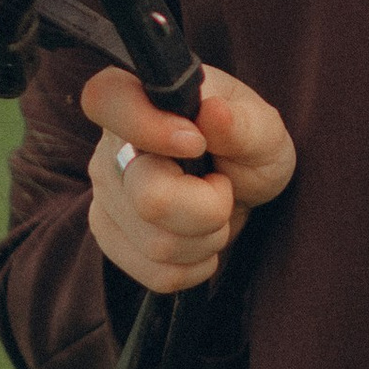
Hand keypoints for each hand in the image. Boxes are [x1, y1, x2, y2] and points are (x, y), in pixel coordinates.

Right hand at [82, 63, 297, 295]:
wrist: (239, 183)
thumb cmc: (247, 143)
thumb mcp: (263, 129)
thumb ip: (242, 123)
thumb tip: (211, 112)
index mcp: (140, 96)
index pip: (105, 99)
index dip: (145, 126)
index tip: (196, 144)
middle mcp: (110, 144)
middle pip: (149, 198)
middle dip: (209, 209)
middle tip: (222, 187)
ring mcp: (104, 193)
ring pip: (157, 245)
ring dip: (206, 239)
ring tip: (213, 211)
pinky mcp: (109, 234)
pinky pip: (156, 272)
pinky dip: (194, 266)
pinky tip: (199, 238)